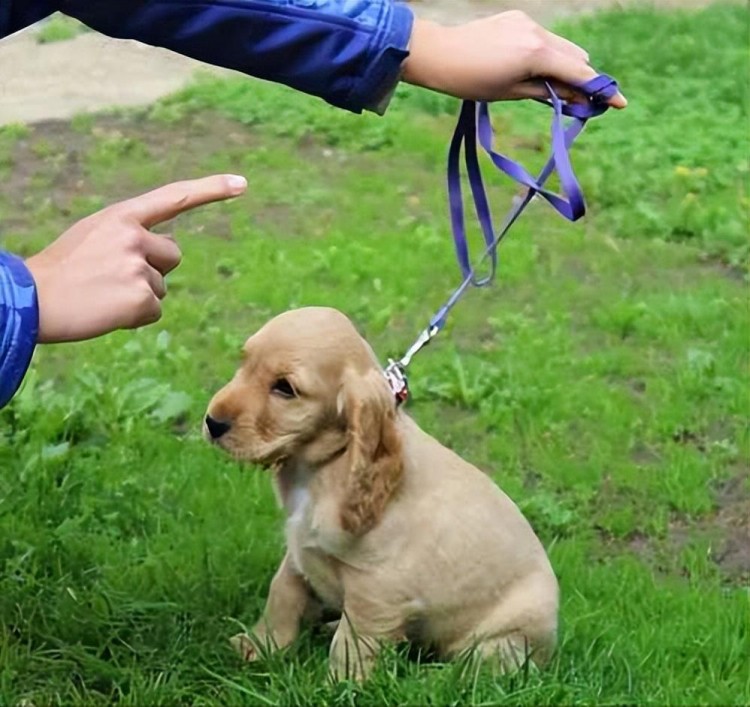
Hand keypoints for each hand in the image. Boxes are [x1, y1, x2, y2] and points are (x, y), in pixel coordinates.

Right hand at [25, 175, 246, 343]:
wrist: (32, 300)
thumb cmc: (64, 269)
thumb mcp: (95, 236)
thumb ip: (133, 235)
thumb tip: (173, 249)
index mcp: (122, 216)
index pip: (175, 198)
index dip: (211, 190)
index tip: (242, 184)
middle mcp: (134, 236)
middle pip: (173, 255)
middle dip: (153, 269)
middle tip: (113, 277)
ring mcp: (138, 267)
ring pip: (162, 287)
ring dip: (140, 295)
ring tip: (103, 293)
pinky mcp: (140, 298)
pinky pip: (155, 310)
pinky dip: (135, 316)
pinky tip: (108, 310)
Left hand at [402, 11, 626, 107]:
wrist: (439, 54)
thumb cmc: (471, 81)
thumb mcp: (512, 93)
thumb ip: (548, 93)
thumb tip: (578, 100)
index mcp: (537, 54)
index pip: (579, 73)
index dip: (600, 90)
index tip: (619, 103)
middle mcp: (538, 32)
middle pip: (575, 57)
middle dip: (580, 78)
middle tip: (578, 102)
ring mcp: (528, 21)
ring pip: (560, 46)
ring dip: (562, 66)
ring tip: (547, 88)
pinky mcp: (517, 18)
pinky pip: (542, 37)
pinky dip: (545, 54)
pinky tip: (527, 68)